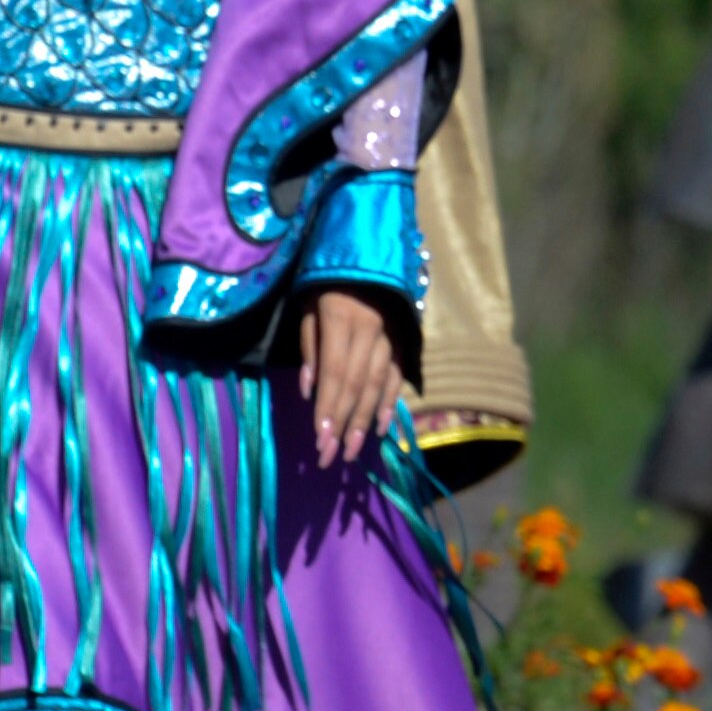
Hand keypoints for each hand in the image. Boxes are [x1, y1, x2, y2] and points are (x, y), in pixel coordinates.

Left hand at [299, 292, 401, 471]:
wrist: (368, 255)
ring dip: (366, 420)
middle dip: (344, 423)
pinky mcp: (403, 341)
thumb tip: (310, 392)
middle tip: (333, 455)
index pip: (335, 372)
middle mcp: (371, 331)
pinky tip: (381, 426)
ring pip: (379, 384)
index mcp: (343, 320)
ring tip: (354, 450)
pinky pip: (397, 375)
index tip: (320, 437)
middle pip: (357, 384)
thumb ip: (310, 349)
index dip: (329, 406)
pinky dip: (389, 402)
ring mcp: (391, 336)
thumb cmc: (327, 284)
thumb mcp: (308, 308)